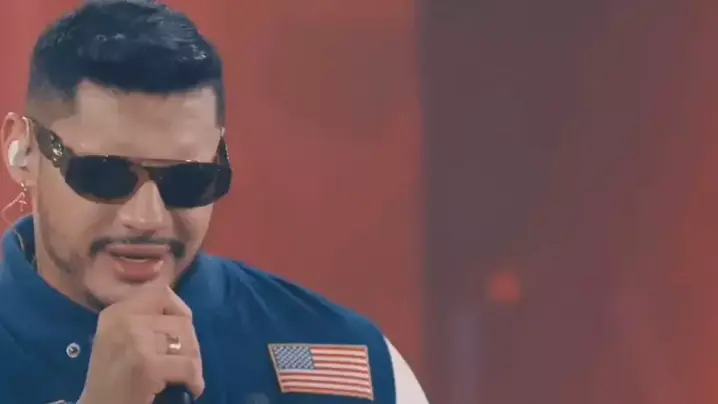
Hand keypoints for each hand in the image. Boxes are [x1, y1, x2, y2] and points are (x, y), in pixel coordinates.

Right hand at [79, 285, 203, 403]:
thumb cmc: (113, 377)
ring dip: (194, 361)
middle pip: (180, 319)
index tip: (182, 331)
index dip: (179, 311)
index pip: (161, 293)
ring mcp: (134, 341)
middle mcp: (122, 320)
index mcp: (116, 311)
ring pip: (186, 341)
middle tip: (187, 362)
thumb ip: (144, 318)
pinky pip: (188, 365)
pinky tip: (191, 388)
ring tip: (187, 376)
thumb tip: (182, 311)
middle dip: (190, 343)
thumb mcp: (120, 337)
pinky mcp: (146, 366)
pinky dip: (195, 379)